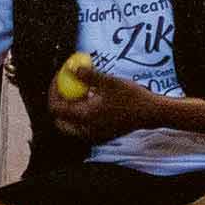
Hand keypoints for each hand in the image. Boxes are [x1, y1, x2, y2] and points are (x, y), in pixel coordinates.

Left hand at [47, 60, 174, 141]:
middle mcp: (86, 130)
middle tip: (63, 87)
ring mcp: (94, 135)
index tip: (59, 77)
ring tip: (80, 90)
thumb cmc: (131, 97)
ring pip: (71, 124)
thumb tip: (71, 69)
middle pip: (60, 120)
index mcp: (85, 117)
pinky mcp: (101, 135)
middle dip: (58, 103)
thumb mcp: (109, 82)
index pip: (56, 108)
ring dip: (70, 108)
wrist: (151, 114)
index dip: (53, 91)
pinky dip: (81, 113)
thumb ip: (88, 76)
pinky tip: (92, 98)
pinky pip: (83, 126)